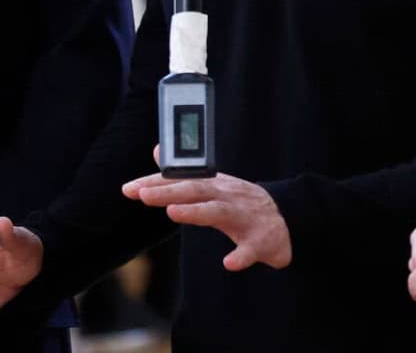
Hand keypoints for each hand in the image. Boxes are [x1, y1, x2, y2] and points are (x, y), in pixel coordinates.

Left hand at [122, 161, 291, 271]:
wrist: (287, 218)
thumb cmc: (242, 204)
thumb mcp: (214, 184)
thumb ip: (184, 173)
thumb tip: (158, 152)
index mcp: (214, 186)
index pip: (180, 180)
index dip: (154, 183)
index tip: (129, 189)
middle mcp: (227, 197)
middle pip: (195, 191)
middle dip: (168, 192)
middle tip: (142, 195)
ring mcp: (245, 218)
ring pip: (219, 213)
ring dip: (196, 212)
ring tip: (173, 212)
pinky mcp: (261, 240)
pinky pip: (251, 249)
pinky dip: (242, 256)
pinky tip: (229, 263)